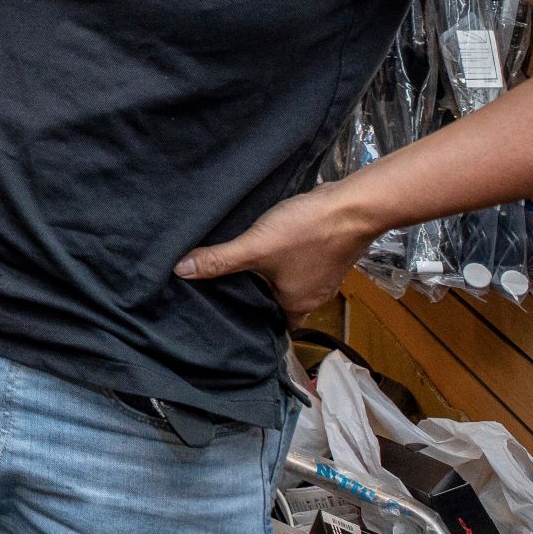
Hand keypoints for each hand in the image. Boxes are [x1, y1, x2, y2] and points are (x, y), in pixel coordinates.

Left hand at [174, 185, 374, 321]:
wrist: (353, 206)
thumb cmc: (306, 232)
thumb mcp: (255, 247)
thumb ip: (219, 260)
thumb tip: (179, 271)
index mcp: (296, 306)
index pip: (270, 327)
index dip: (249, 321)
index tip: (224, 314)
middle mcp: (313, 297)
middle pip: (278, 304)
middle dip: (255, 296)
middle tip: (224, 288)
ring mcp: (324, 275)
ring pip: (289, 282)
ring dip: (270, 276)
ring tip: (240, 267)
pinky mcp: (328, 253)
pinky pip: (300, 263)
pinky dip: (284, 259)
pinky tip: (267, 245)